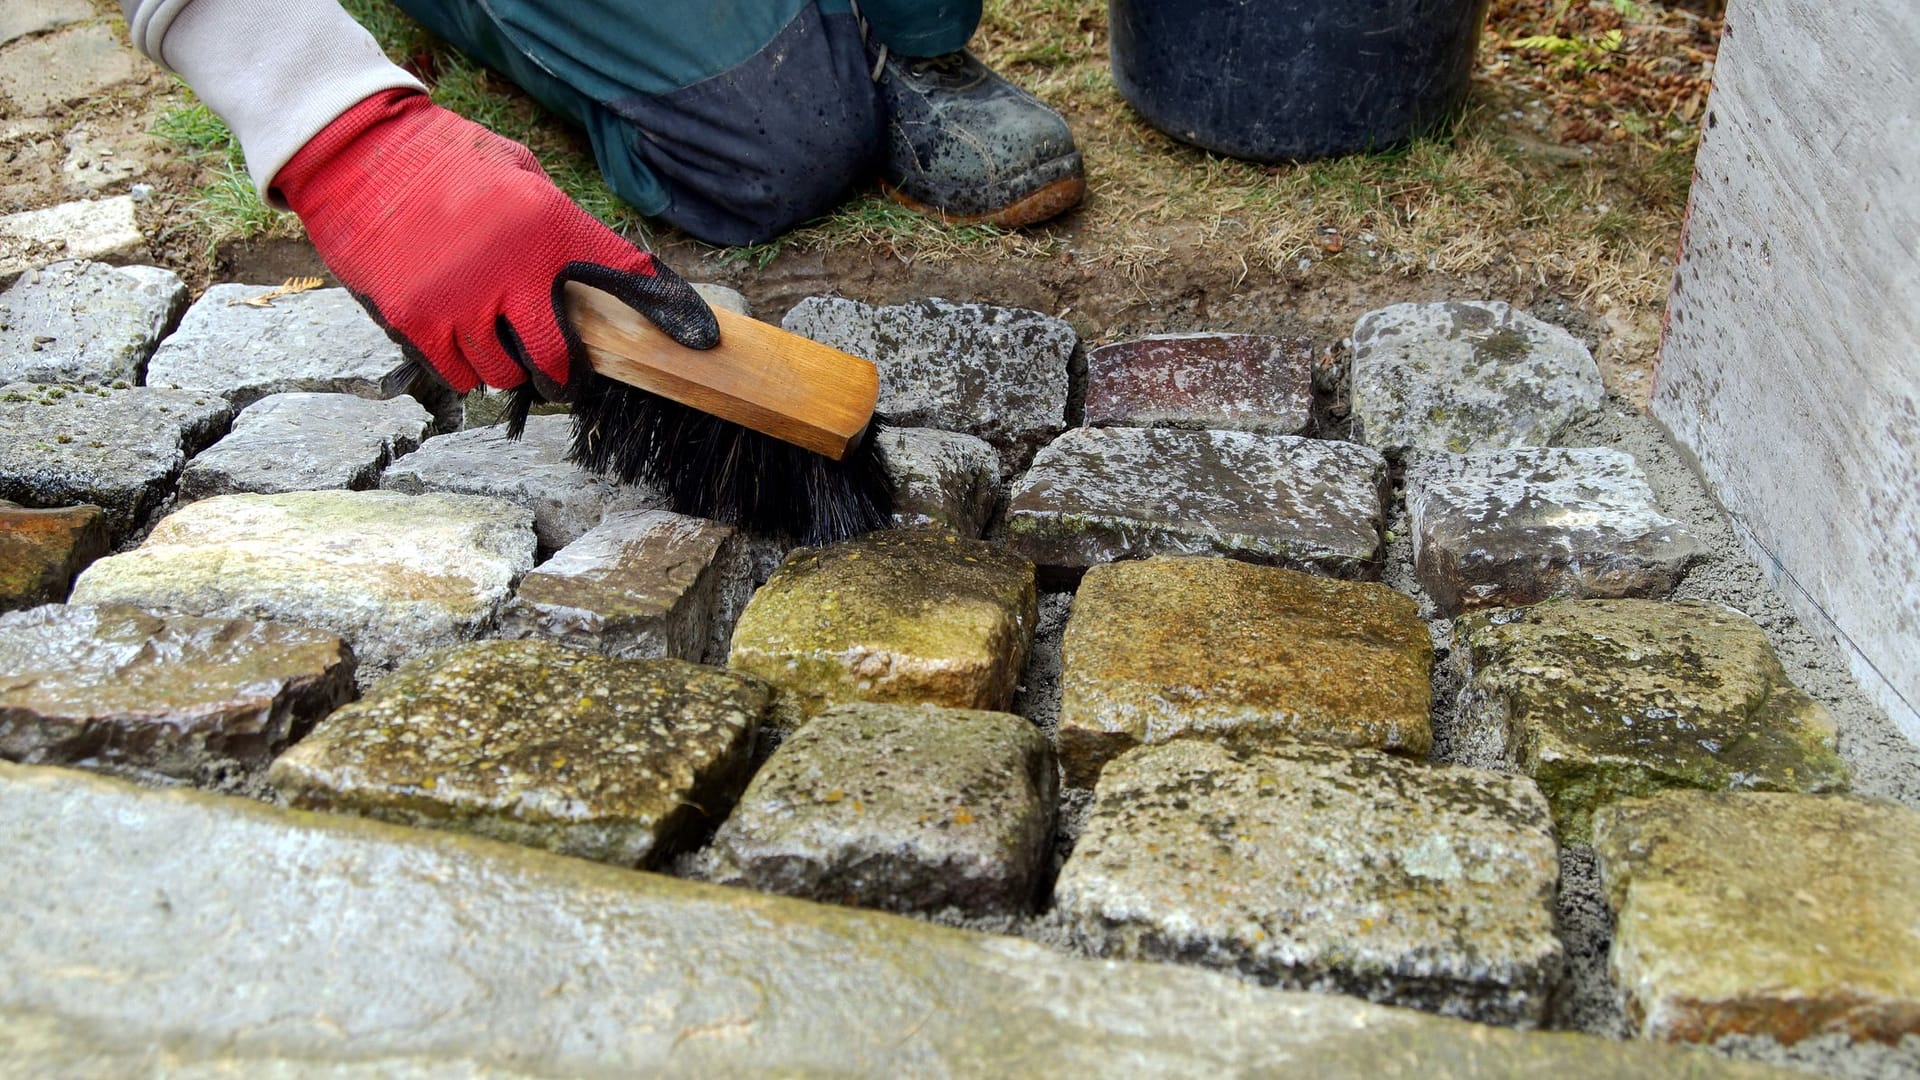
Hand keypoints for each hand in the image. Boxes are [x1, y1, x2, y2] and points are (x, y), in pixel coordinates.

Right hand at [270, 89, 716, 399]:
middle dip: (563, 371)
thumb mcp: (523, 177)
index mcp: (545, 228)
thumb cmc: (449, 162)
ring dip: (508, 366)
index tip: (698, 341)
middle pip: (558, 358)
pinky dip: (465, 368)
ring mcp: (461, 302)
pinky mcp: (418, 320)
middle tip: (561, 369)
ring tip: (498, 340)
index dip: (665, 311)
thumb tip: (622, 269)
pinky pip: (459, 374)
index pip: (622, 276)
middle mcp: (510, 272)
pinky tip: (464, 343)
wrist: (359, 153)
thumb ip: (566, 226)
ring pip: (505, 373)